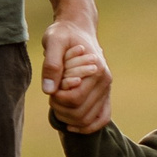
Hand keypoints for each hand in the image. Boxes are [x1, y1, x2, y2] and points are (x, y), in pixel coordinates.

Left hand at [43, 16, 111, 133]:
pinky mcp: (104, 95)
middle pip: (81, 113)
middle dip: (61, 110)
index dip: (57, 99)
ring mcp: (106, 90)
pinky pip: (101, 119)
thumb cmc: (64, 34)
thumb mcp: (53, 41)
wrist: (78, 29)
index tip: (50, 88)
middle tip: (52, 96)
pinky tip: (71, 125)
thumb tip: (49, 90)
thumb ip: (51, 64)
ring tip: (59, 104)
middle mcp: (105, 82)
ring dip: (69, 119)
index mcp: (96, 70)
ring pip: (89, 120)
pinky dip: (87, 127)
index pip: (74, 99)